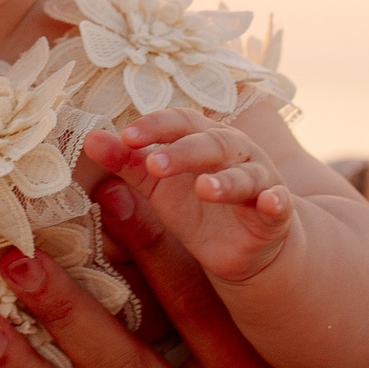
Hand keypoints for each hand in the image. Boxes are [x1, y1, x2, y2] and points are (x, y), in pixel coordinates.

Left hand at [85, 110, 295, 285]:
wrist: (246, 245)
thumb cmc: (199, 206)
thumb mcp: (158, 185)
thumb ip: (128, 162)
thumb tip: (89, 138)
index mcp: (203, 138)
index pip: (180, 122)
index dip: (155, 127)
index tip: (126, 137)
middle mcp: (235, 151)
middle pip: (211, 143)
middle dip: (183, 152)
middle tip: (154, 164)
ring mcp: (259, 179)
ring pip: (245, 174)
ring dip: (226, 180)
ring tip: (204, 188)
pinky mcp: (276, 211)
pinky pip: (279, 203)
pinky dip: (275, 201)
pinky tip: (270, 203)